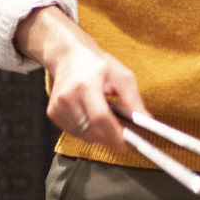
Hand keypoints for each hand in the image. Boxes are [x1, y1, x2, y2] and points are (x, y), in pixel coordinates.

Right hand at [16, 6, 144, 147]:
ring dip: (97, 133)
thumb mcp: (121, 76)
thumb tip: (146, 121)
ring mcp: (58, 106)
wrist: (68, 56)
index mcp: (86, 85)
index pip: (100, 117)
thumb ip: (133, 100)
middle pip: (91, 130)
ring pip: (82, 135)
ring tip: (102, 114)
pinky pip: (73, 132)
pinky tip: (89, 115)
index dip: (114, 134)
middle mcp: (68, 97)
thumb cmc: (95, 64)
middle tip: (118, 128)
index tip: (125, 143)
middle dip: (108, 135)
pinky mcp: (52, 113)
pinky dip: (85, 130)